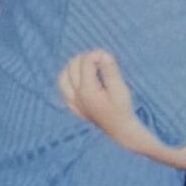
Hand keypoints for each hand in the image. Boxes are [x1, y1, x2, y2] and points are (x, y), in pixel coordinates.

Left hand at [58, 50, 185, 169]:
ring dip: (73, 66)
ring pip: (63, 77)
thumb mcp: (120, 90)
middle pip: (73, 66)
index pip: (86, 61)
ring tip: (86, 63)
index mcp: (87, 90)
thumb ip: (110, 72)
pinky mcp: (75, 107)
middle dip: (85, 57)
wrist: (120, 131)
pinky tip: (77, 78)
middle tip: (100, 58)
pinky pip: (63, 89)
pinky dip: (67, 79)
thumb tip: (104, 54)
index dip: (97, 54)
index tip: (109, 57)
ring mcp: (74, 102)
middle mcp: (77, 95)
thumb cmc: (122, 109)